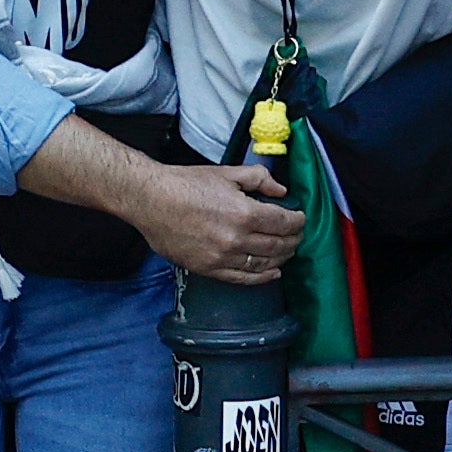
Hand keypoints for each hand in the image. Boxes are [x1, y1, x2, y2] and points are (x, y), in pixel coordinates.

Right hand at [124, 157, 303, 283]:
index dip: (298, 222)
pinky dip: (262, 277)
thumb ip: (259, 179)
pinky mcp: (209, 269)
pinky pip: (243, 278)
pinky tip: (272, 273)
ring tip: (286, 251)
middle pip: (278, 246)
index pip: (285, 223)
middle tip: (297, 235)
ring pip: (264, 264)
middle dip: (293, 240)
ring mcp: (223, 257)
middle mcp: (237, 239)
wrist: (151, 200)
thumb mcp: (228, 173)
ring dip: (281, 258)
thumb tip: (280, 191)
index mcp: (244, 213)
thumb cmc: (185, 184)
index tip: (300, 218)